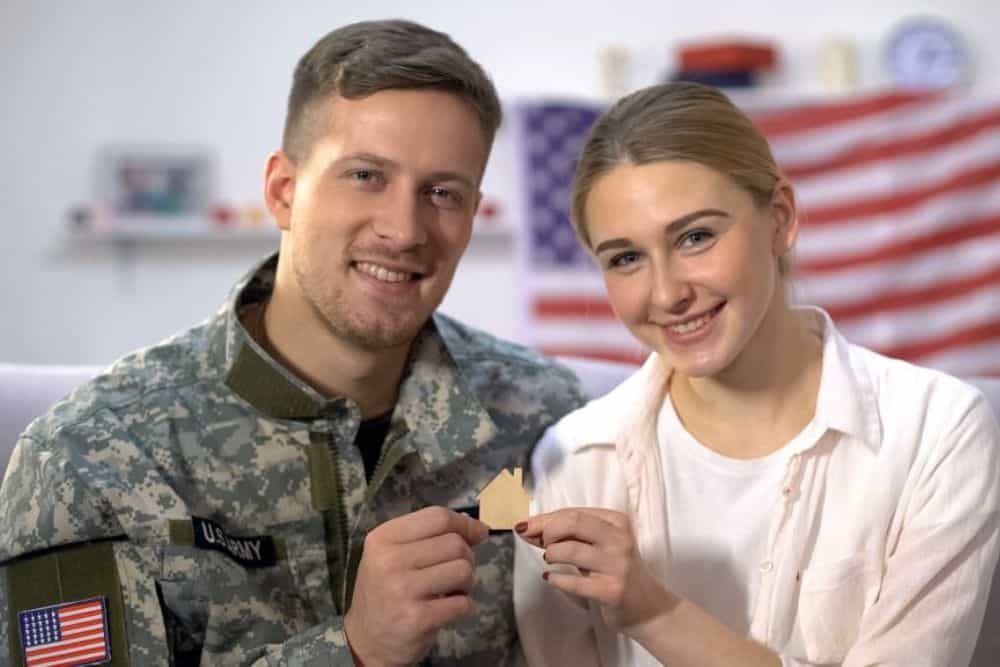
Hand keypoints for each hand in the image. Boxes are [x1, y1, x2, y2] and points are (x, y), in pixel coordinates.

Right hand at [344, 506, 487, 666]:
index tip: (479, 533)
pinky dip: (465, 606)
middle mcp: (389, 560)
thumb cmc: (384, 592)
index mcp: (383, 538)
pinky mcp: (417, 618)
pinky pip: (462, 602)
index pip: (437, 517)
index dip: (465, 523)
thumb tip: (479, 529)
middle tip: (456, 573)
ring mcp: (402, 590)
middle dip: (467, 558)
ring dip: (466, 583)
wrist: (366, 641)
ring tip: (452, 592)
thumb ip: (428, 537)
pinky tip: (449, 609)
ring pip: (463, 570)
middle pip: (454, 543)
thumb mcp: (392, 555)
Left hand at [517, 508, 674, 640]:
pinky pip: (575, 582)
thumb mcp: (598, 546)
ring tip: (549, 560)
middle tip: (538, 543)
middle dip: (547, 531)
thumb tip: (529, 529)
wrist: (647, 606)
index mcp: (617, 521)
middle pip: (573, 523)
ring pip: (571, 550)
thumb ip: (570, 535)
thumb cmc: (615, 570)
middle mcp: (620, 539)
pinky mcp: (612, 590)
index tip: (526, 527)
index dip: (545, 519)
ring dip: (552, 554)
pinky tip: (549, 577)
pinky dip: (556, 579)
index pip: (574, 512)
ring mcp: (617, 565)